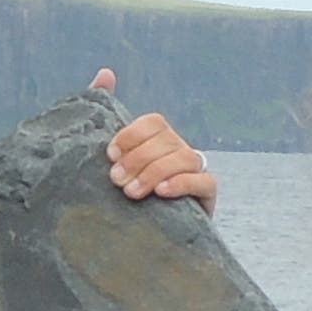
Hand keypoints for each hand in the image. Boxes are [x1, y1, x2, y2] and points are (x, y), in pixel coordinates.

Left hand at [91, 68, 218, 214]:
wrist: (142, 238)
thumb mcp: (111, 159)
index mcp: (159, 140)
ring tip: (131, 192)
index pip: (153, 123)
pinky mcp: (206, 195)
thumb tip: (105, 72)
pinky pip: (203, 181)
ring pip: (184, 158)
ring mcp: (195, 172)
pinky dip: (181, 184)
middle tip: (115, 180)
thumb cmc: (125, 194)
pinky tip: (161, 193)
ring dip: (154, 172)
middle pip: (166, 140)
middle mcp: (179, 150)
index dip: (132, 135)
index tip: (110, 155)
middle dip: (138, 159)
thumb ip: (105, 113)